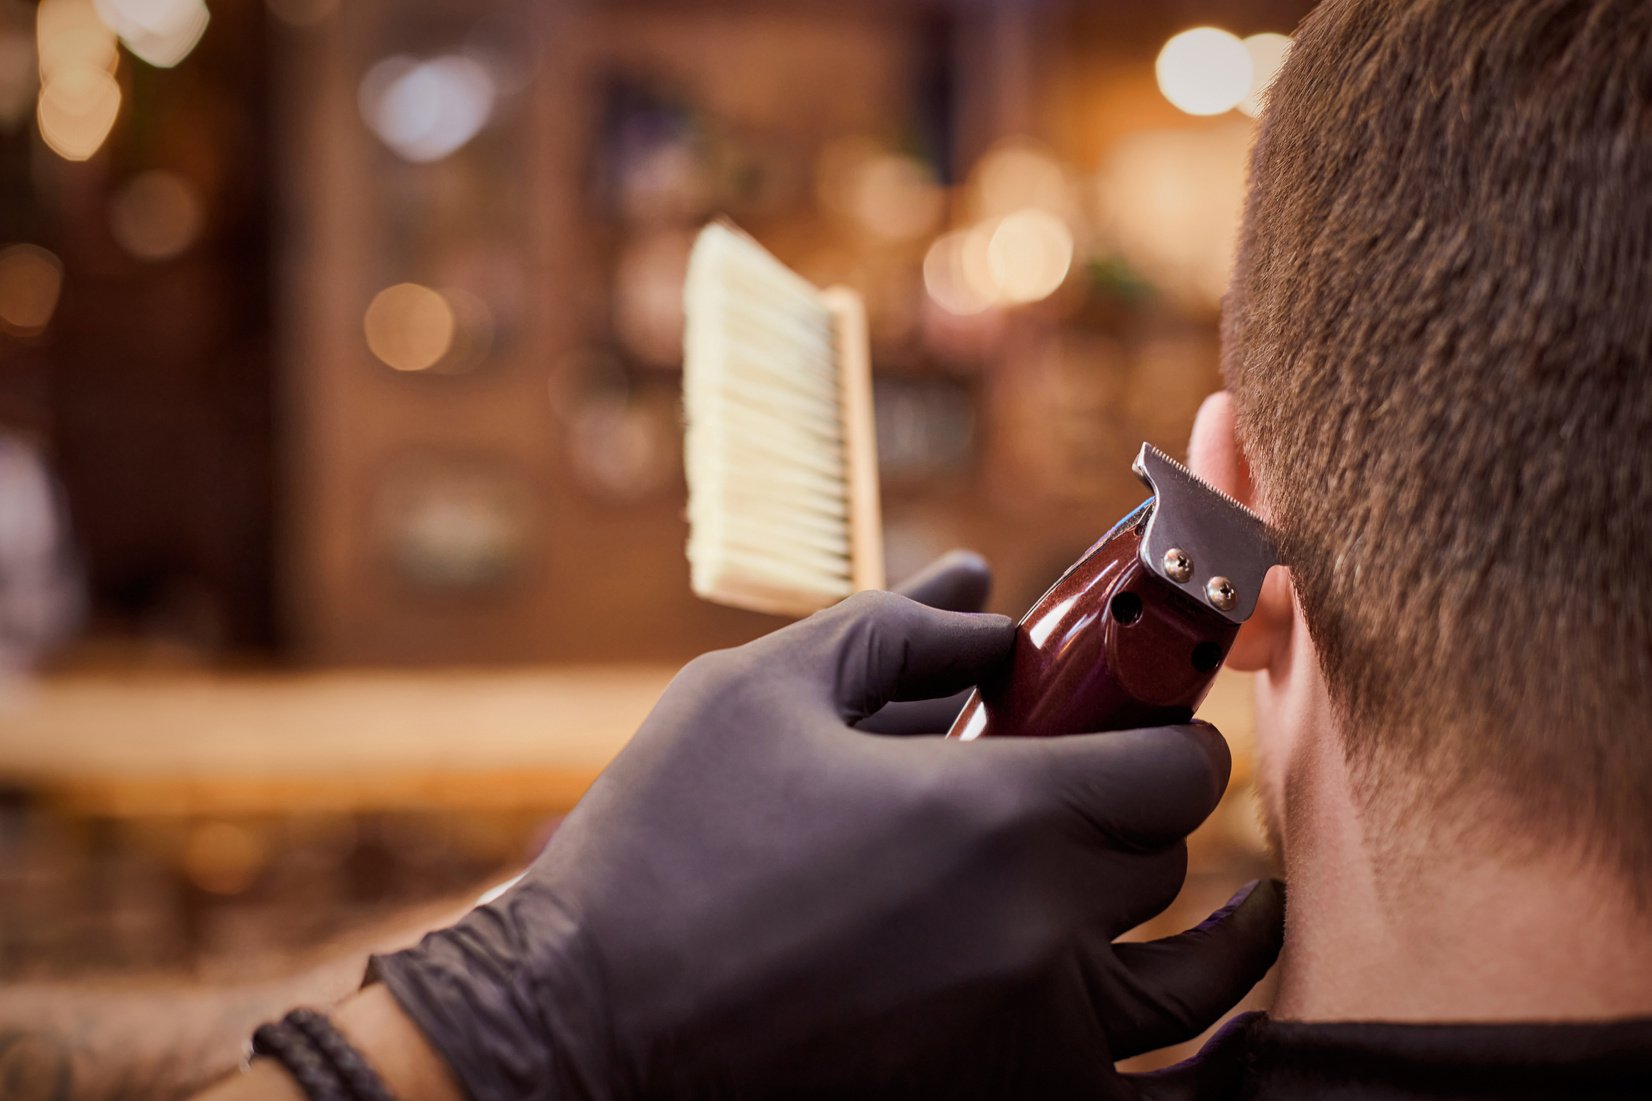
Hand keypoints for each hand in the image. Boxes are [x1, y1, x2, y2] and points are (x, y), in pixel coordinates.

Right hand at [370, 555, 1282, 1100]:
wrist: (578, 1032)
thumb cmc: (662, 849)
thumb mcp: (757, 695)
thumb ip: (892, 631)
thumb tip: (983, 604)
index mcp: (994, 818)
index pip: (1173, 771)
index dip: (1173, 735)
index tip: (1153, 726)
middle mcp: (1039, 940)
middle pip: (1163, 866)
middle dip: (1140, 819)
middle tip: (1108, 794)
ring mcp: (1030, 1049)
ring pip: (1181, 987)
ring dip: (1207, 939)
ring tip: (1244, 913)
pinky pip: (1147, 1099)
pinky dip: (1184, 1066)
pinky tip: (1197, 1033)